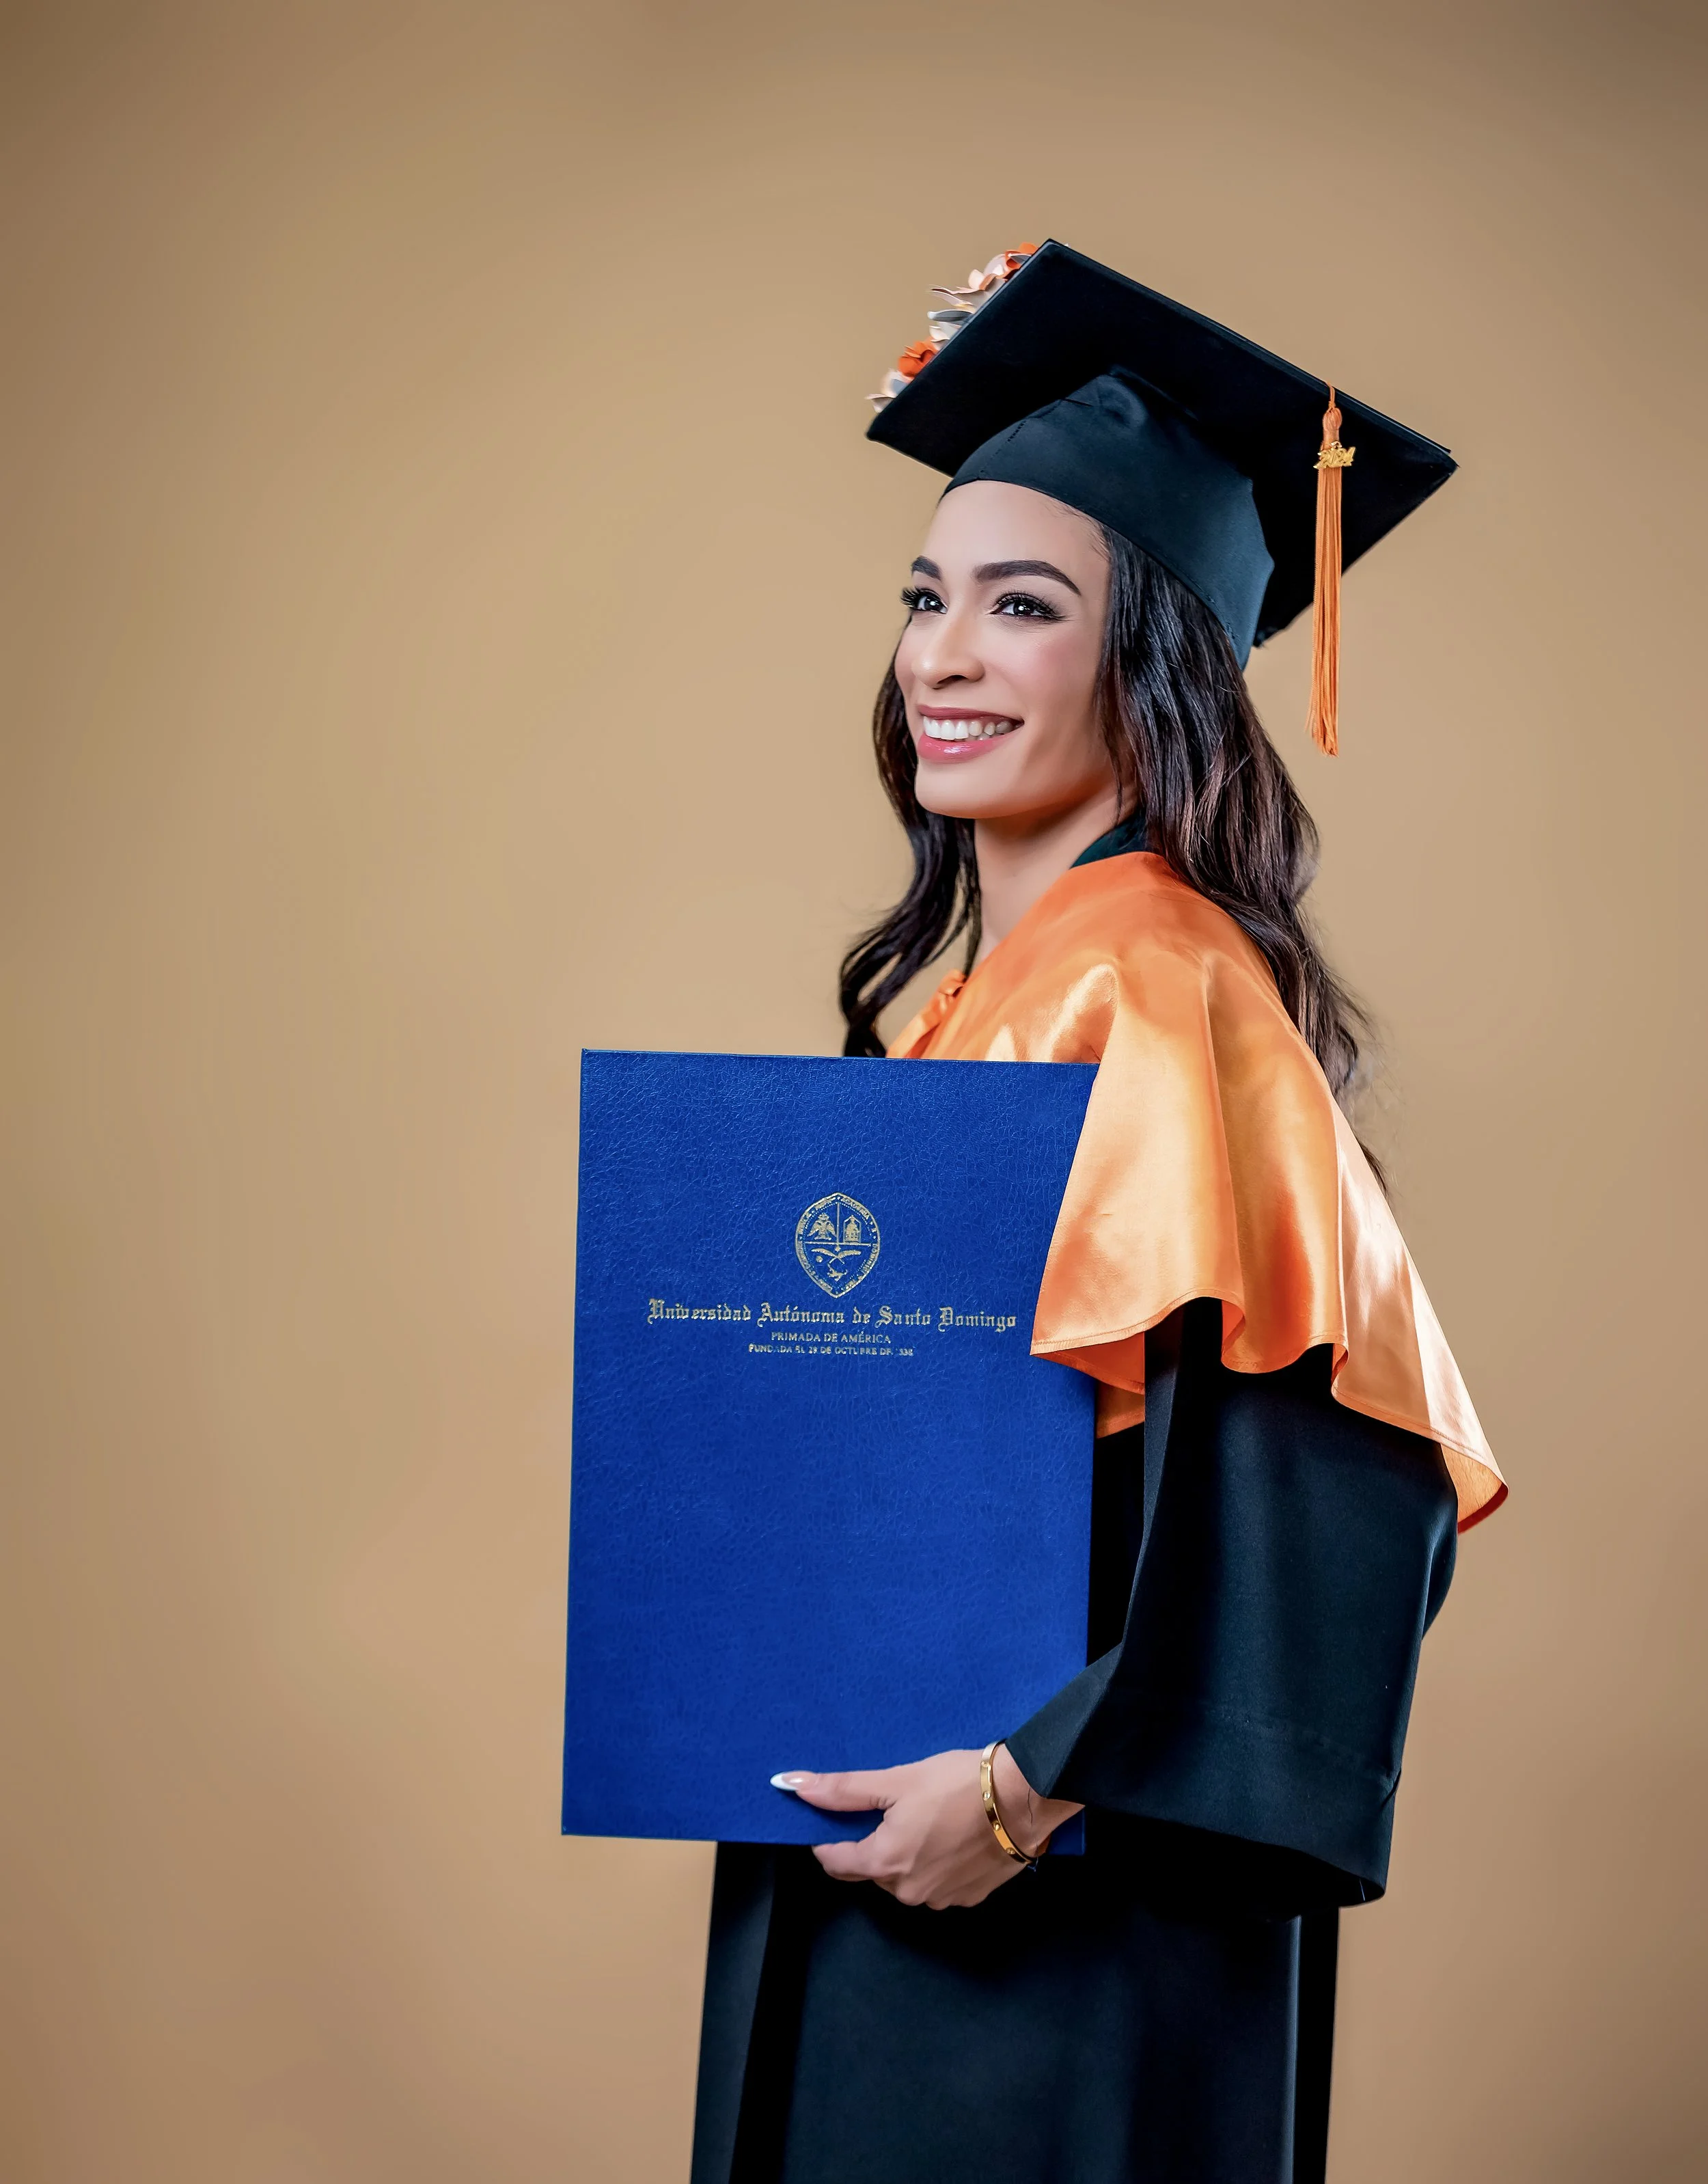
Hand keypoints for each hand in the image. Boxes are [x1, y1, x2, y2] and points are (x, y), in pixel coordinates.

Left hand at [773, 1746, 1083, 1910]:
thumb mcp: (895, 1780)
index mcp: (884, 1864)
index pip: (835, 1862)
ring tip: (928, 1816)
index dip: (829, 1839)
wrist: (1023, 1798)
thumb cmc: (956, 1784)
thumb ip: (842, 1789)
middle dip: (874, 1841)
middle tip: (894, 1805)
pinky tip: (951, 1834)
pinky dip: (935, 1862)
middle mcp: (908, 1892)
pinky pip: (936, 1882)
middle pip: (872, 1869)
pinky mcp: (968, 1898)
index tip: (836, 1817)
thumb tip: (792, 1786)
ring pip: (905, 1877)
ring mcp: (940, 1899)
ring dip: (906, 1853)